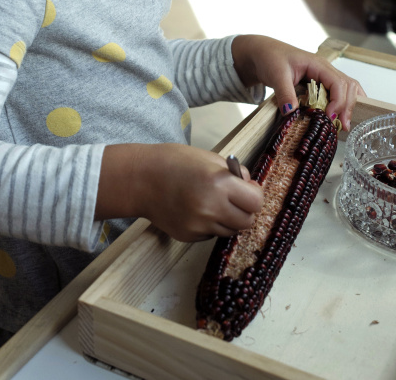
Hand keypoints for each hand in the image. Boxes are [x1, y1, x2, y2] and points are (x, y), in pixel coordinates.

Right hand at [98, 143, 262, 241]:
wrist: (139, 179)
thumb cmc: (173, 162)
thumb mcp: (209, 158)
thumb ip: (234, 174)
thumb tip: (252, 188)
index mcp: (219, 184)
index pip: (256, 202)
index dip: (255, 196)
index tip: (249, 191)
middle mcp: (211, 208)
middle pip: (246, 222)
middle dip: (244, 211)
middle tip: (234, 200)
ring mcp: (199, 225)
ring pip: (229, 231)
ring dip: (227, 220)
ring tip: (212, 203)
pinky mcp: (188, 236)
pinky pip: (210, 235)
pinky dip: (210, 226)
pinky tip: (196, 210)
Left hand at [231, 35, 365, 129]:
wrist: (263, 53)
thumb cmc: (270, 58)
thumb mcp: (276, 75)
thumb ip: (284, 92)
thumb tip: (291, 112)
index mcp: (318, 64)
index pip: (338, 82)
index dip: (338, 101)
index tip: (330, 117)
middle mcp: (325, 69)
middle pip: (348, 86)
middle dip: (347, 106)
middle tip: (343, 126)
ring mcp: (325, 76)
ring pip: (347, 88)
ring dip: (349, 105)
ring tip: (345, 125)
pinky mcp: (321, 83)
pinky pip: (339, 91)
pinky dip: (344, 103)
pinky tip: (342, 116)